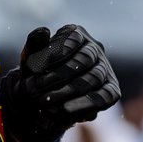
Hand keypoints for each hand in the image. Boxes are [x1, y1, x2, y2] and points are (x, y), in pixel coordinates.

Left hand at [0, 24, 121, 141]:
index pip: (72, 38)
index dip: (53, 53)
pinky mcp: (112, 90)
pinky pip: (104, 96)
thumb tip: (43, 31)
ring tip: (46, 102)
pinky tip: (65, 110)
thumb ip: (34, 43)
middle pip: (84, 59)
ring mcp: (106, 69)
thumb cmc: (37, 73)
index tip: (33, 68)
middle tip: (35, 89)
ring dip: (68, 91)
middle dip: (58, 75)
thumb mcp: (30, 58)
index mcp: (76, 35)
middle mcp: (95, 48)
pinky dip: (85, 104)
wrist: (41, 98)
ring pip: (94, 78)